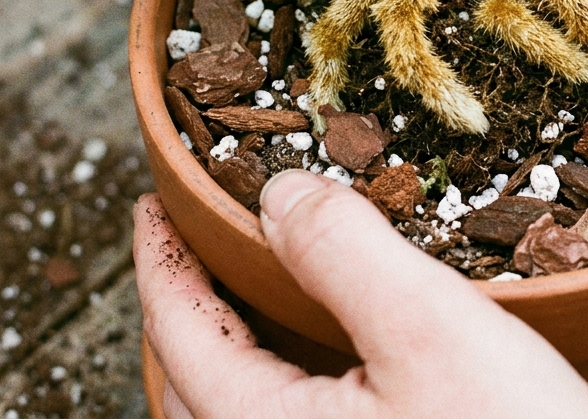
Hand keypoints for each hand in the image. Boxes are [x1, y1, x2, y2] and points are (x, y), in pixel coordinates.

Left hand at [133, 174, 587, 418]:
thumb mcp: (433, 331)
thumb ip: (345, 253)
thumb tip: (278, 194)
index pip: (178, 330)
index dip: (162, 257)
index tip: (154, 206)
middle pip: (186, 387)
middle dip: (180, 312)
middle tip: (190, 249)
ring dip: (223, 359)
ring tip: (245, 307)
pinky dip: (272, 393)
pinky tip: (318, 380)